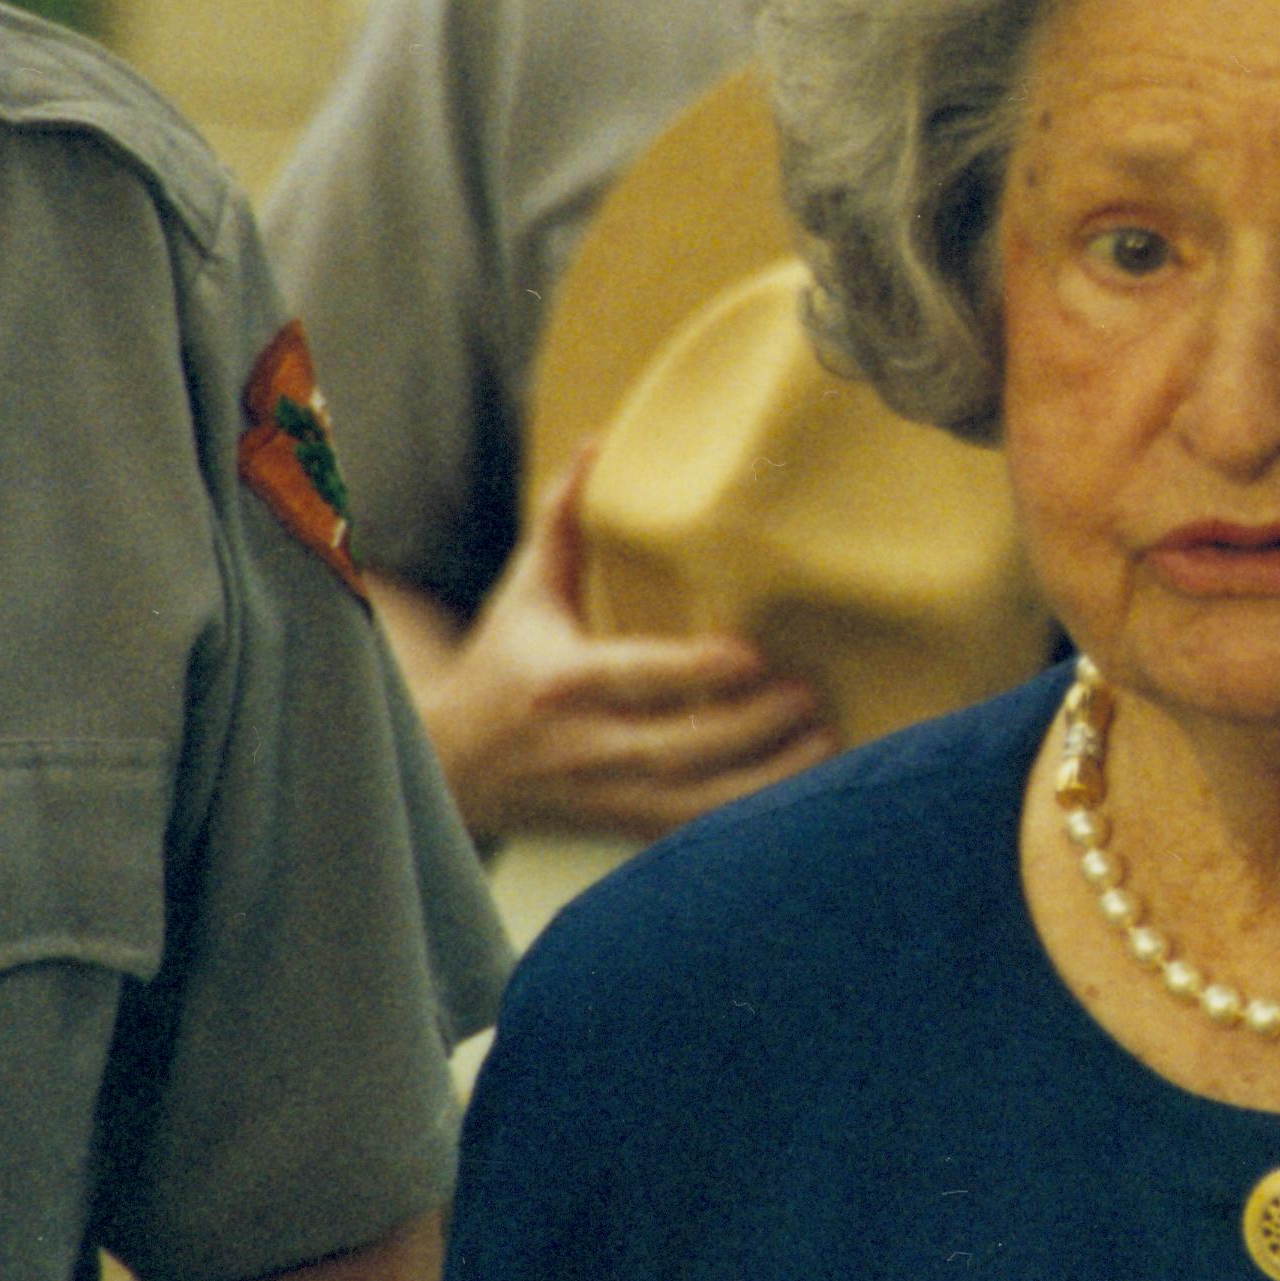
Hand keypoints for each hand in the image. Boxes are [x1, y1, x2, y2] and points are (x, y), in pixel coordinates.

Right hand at [379, 444, 839, 843]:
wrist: (453, 769)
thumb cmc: (504, 665)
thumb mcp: (524, 593)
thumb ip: (565, 523)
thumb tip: (600, 444)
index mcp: (559, 681)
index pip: (629, 678)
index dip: (689, 671)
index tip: (749, 653)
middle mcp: (584, 746)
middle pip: (675, 748)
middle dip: (749, 727)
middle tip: (811, 693)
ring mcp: (607, 798)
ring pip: (693, 807)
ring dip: (765, 782)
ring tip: (826, 743)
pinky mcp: (624, 831)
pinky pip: (693, 836)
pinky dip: (748, 823)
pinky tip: (804, 796)